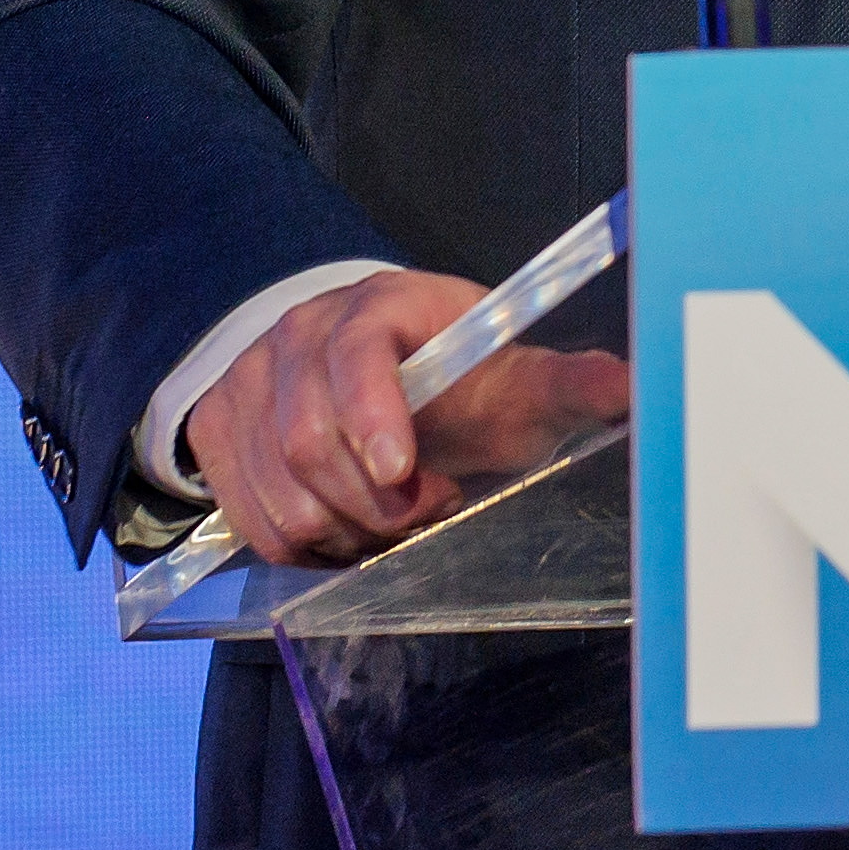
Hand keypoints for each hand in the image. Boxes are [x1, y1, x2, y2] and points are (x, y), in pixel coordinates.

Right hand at [184, 269, 633, 565]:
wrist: (378, 371)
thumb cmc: (457, 380)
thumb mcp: (516, 379)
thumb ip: (569, 384)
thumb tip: (630, 386)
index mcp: (379, 305)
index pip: (357, 352)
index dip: (372, 416)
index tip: (403, 473)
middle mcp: (301, 330)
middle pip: (310, 439)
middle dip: (376, 501)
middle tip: (427, 507)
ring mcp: (250, 377)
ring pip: (279, 489)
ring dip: (342, 529)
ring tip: (389, 518)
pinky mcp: (218, 427)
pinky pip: (247, 516)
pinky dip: (299, 544)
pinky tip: (344, 529)